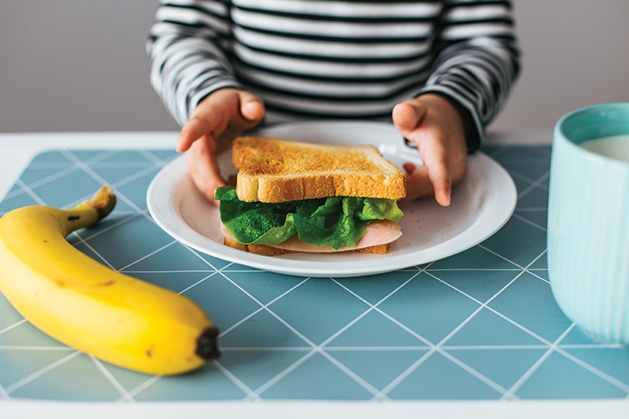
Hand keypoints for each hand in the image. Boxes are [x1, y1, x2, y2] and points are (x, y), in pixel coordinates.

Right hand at [178, 88, 264, 204]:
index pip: (197, 123)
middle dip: (207, 177)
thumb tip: (254, 110)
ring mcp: (196, 151)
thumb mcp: (245, 99)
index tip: (180, 145)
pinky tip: (225, 198)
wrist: (220, 109)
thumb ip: (251, 103)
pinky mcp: (199, 163)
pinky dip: (211, 190)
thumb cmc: (232, 106)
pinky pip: (201, 178)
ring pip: (197, 172)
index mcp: (208, 115)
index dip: (188, 134)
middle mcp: (198, 135)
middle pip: (197, 158)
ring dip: (208, 189)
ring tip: (225, 203)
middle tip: (221, 194)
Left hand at [392, 93, 467, 206]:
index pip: (441, 166)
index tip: (444, 199)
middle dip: (404, 190)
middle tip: (379, 190)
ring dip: (406, 189)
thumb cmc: (431, 116)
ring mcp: (451, 175)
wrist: (449, 118)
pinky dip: (411, 187)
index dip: (441, 183)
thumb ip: (408, 112)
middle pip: (427, 185)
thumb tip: (401, 110)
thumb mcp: (417, 108)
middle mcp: (451, 163)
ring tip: (389, 177)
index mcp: (442, 145)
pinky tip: (403, 176)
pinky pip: (426, 190)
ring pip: (425, 190)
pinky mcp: (448, 182)